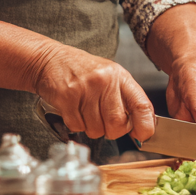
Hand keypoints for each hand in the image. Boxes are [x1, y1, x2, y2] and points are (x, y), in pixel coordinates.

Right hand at [32, 43, 155, 140]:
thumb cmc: (82, 70)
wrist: (50, 60)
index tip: (143, 135)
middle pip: (117, 123)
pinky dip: (77, 125)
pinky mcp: (67, 98)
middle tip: (106, 122)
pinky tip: (75, 111)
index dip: (145, 126)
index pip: (142, 105)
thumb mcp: (110, 76)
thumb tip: (140, 125)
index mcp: (119, 76)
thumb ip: (125, 97)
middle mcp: (104, 81)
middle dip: (113, 131)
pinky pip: (77, 127)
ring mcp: (85, 90)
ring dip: (92, 128)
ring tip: (87, 112)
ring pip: (96, 129)